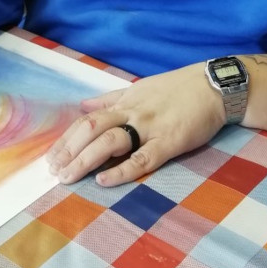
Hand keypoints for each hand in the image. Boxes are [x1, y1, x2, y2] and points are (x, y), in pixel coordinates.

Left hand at [47, 63, 226, 186]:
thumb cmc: (178, 89)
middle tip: (53, 171)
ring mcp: (150, 127)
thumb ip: (110, 99)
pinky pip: (143, 158)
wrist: (215, 87)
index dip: (67, 138)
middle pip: (92, 129)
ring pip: (110, 142)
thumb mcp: (140, 88)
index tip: (51, 156)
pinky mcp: (169, 142)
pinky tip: (104, 180)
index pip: (87, 119)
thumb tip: (82, 104)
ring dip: (85, 160)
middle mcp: (132, 113)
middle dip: (69, 151)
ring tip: (68, 177)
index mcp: (124, 102)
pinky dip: (122, 170)